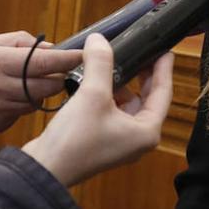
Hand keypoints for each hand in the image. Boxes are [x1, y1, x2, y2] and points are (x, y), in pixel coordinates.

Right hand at [0, 32, 83, 143]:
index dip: (68, 60)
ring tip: (28, 85)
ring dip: (39, 95)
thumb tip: (49, 47)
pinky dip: (21, 108)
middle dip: (58, 80)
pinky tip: (7, 101)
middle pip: (47, 87)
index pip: (43, 61)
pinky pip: (19, 117)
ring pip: (35, 103)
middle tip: (59, 73)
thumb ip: (16, 43)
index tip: (84, 56)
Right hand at [22, 33, 172, 186]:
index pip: (163, 93)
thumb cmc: (74, 140)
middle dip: (142, 75)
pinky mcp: (101, 140)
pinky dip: (107, 95)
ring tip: (112, 64)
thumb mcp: (92, 94)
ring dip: (122, 84)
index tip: (163, 50)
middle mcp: (137, 138)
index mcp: (146, 131)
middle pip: (147, 98)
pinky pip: (112, 111)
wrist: (44, 169)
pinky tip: (95, 82)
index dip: (163, 69)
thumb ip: (100, 63)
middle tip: (139, 52)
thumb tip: (99, 39)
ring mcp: (119, 141)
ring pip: (128, 104)